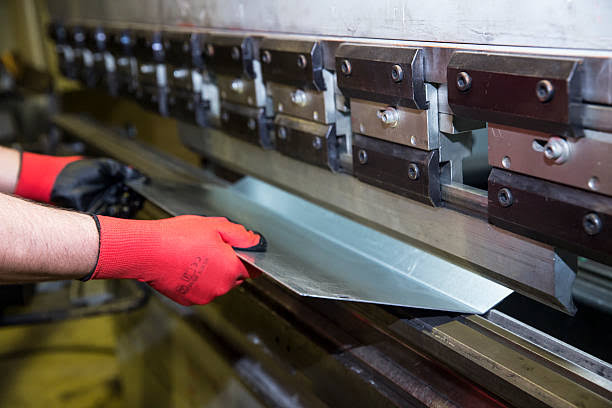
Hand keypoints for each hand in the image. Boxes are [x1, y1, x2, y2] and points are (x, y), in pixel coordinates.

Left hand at [15, 152, 143, 216]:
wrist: (61, 180)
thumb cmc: (79, 170)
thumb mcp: (104, 166)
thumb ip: (121, 169)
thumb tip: (137, 173)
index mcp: (114, 183)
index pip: (130, 190)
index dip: (137, 191)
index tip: (141, 191)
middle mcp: (110, 195)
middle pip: (128, 201)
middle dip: (134, 202)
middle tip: (136, 200)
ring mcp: (104, 204)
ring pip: (121, 210)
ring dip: (127, 209)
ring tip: (129, 206)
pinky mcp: (97, 212)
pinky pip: (110, 217)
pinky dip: (116, 215)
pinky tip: (120, 210)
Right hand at [88, 215, 265, 305]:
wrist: (147, 251)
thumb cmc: (178, 237)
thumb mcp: (215, 226)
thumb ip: (239, 235)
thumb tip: (254, 241)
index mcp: (231, 269)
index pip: (253, 269)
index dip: (247, 258)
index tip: (237, 251)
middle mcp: (221, 287)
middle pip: (235, 277)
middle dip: (227, 264)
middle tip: (209, 248)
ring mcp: (205, 296)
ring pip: (217, 284)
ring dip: (212, 273)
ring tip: (193, 256)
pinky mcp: (189, 300)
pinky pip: (201, 290)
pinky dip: (197, 281)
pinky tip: (184, 266)